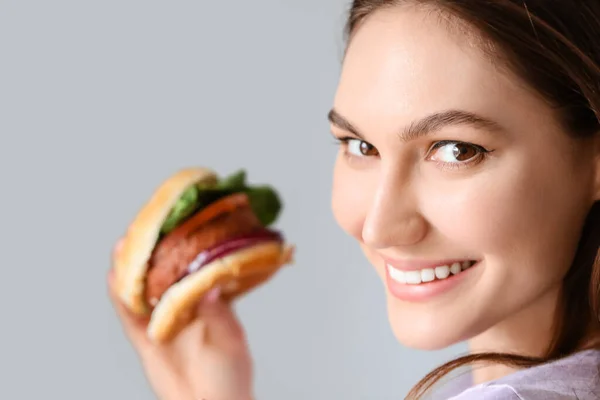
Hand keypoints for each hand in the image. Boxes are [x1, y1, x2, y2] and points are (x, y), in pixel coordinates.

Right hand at [108, 239, 254, 399]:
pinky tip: (113, 279)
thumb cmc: (230, 377)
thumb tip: (210, 288)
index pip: (196, 268)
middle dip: (153, 253)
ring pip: (144, 292)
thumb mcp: (231, 343)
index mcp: (211, 302)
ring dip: (132, 271)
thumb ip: (218, 316)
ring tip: (122, 247)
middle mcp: (185, 307)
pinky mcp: (147, 340)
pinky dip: (121, 299)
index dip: (185, 247)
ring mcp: (164, 322)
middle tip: (142, 230)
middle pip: (165, 275)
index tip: (176, 226)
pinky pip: (131, 317)